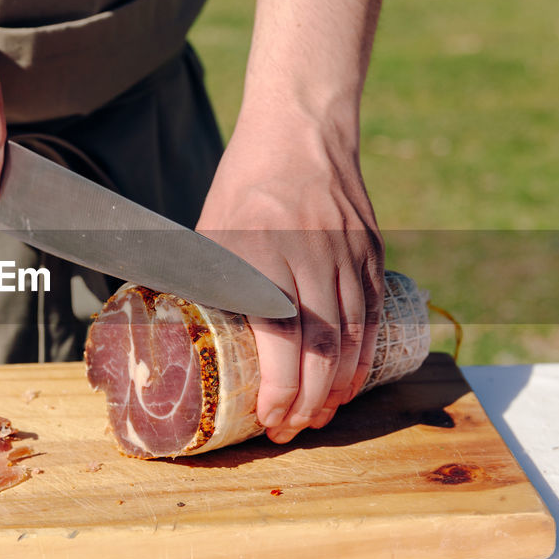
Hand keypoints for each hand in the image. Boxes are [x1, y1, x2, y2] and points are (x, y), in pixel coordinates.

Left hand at [197, 102, 383, 443]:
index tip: (268, 417)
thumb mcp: (212, 229)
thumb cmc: (246, 183)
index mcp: (262, 249)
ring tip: (317, 417)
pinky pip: (374, 315)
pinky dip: (363, 356)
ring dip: (338, 387)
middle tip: (290, 430)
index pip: (281, 335)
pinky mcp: (372, 251)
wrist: (302, 128)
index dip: (280, 386)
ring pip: (355, 337)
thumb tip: (185, 337)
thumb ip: (209, 282)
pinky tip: (347, 382)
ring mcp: (348, 253)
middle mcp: (312, 254)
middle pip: (323, 346)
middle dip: (308, 401)